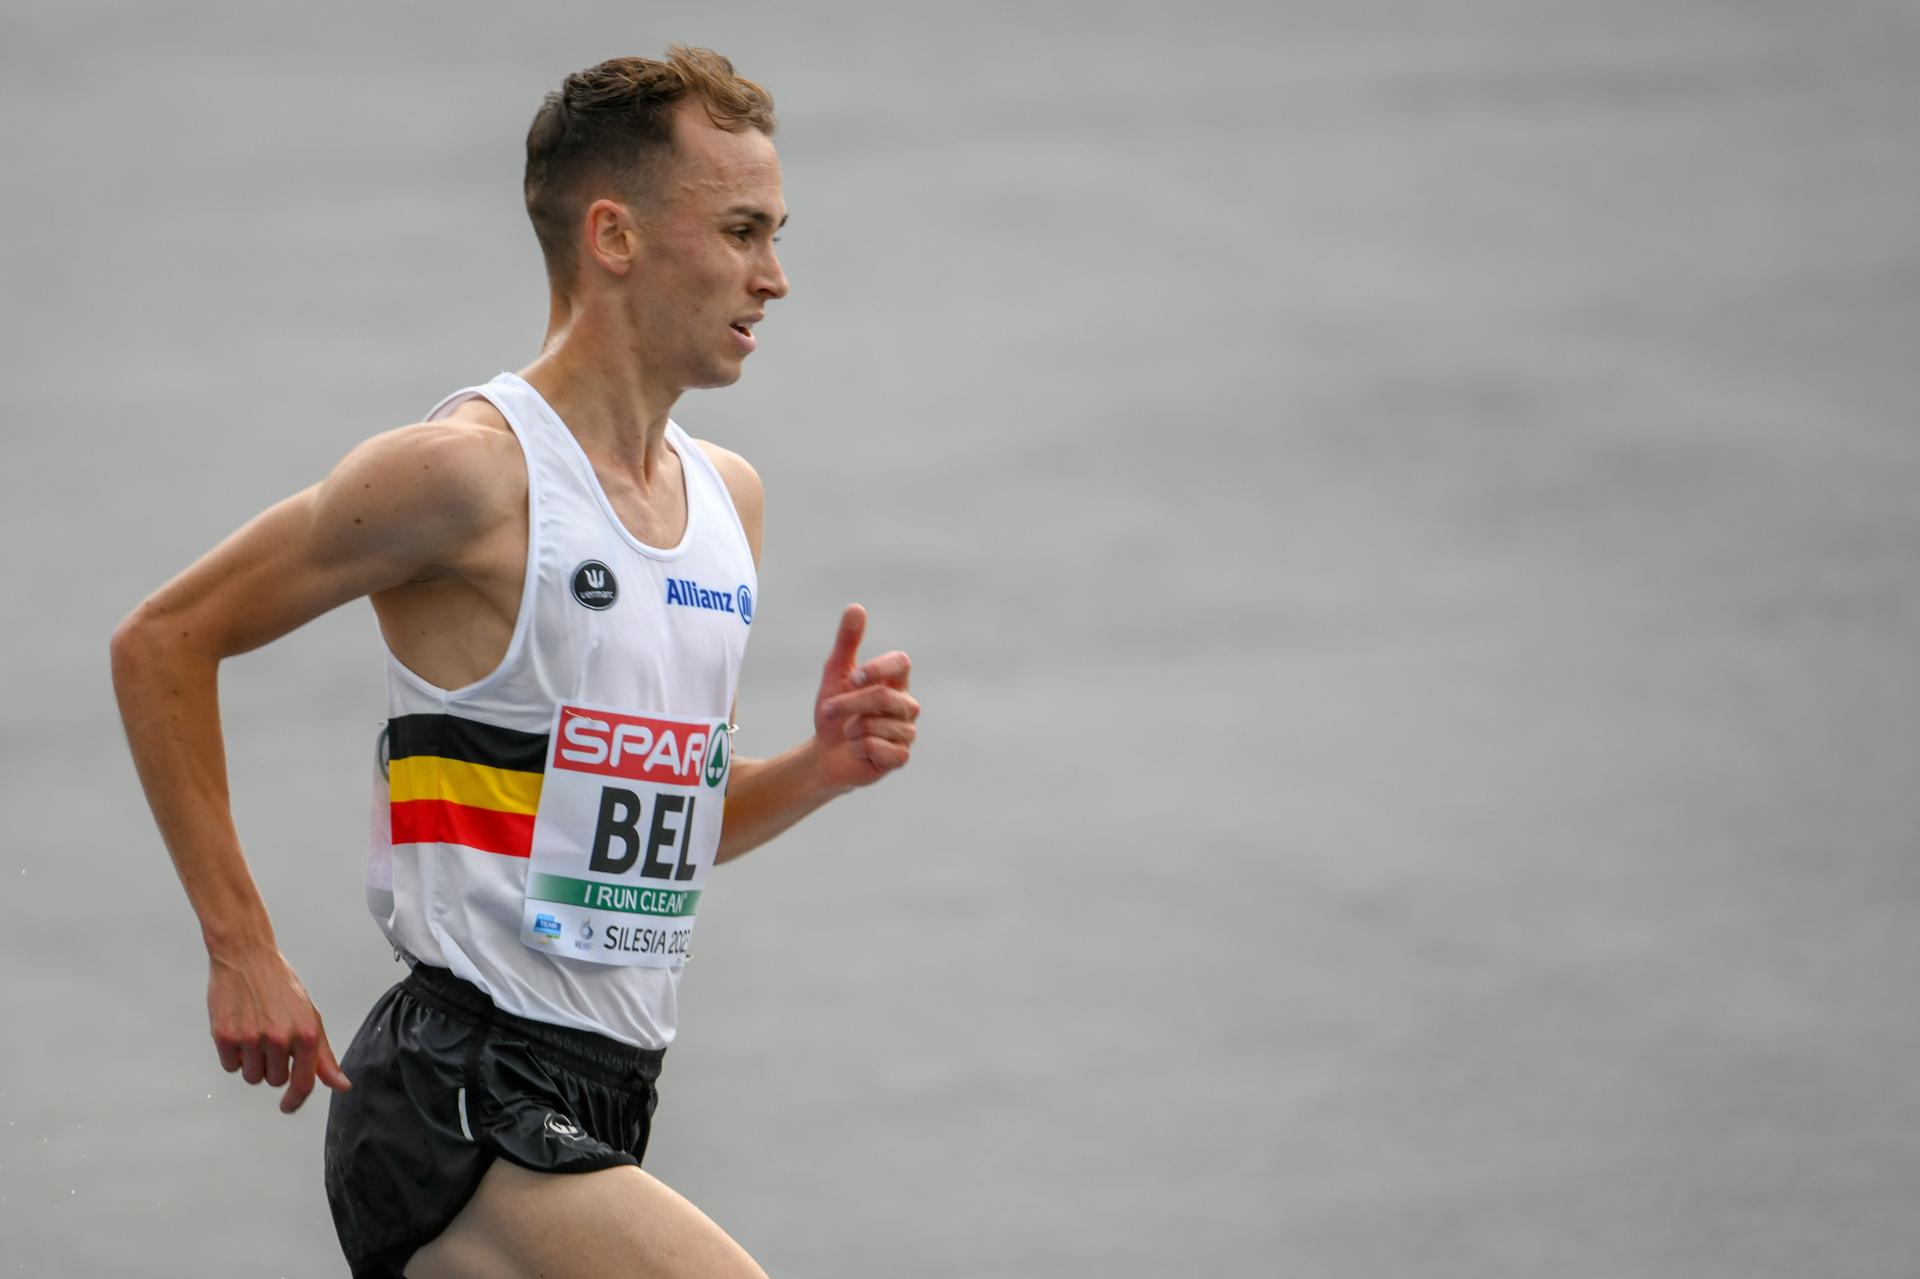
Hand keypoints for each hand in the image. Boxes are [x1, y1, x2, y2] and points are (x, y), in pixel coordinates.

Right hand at [207, 945, 350, 1112]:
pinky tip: (238, 1030)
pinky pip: (229, 1065)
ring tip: (254, 1032)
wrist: (247, 957)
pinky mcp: (225, 1036)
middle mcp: (280, 1038)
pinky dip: (232, 1055)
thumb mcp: (310, 1017)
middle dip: (272, 1067)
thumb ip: (324, 1056)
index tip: (287, 1106)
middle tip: (270, 1039)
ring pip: (251, 1076)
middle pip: (274, 1081)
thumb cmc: (281, 986)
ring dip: (251, 1062)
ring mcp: (251, 1039)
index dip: (295, 1100)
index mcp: (306, 1033)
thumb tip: (341, 1085)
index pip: (304, 1082)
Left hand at [813, 603, 918, 788]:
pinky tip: (858, 749)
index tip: (853, 677)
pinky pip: (879, 748)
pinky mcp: (900, 757)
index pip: (901, 663)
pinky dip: (860, 748)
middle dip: (850, 704)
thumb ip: (848, 642)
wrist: (825, 754)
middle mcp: (906, 705)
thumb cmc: (835, 712)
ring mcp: (906, 732)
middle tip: (828, 710)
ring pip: (880, 725)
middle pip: (885, 697)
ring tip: (849, 733)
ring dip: (852, 729)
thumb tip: (856, 607)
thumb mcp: (836, 674)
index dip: (878, 668)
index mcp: (895, 682)